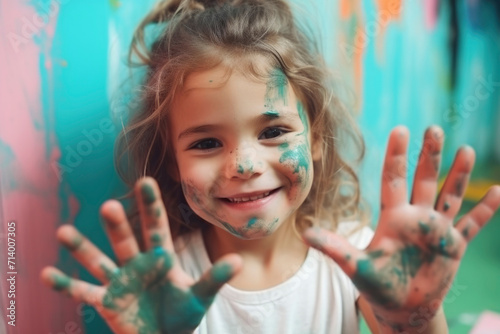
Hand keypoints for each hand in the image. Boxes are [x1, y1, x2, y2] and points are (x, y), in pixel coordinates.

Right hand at [41, 177, 241, 333]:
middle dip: (118, 225)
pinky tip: (46, 274)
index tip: (145, 180)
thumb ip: (215, 278)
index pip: (156, 226)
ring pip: (99, 260)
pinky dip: (65, 285)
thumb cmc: (182, 314)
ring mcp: (120, 281)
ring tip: (63, 232)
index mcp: (161, 257)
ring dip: (81, 248)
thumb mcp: (200, 296)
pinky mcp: (108, 301)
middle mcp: (137, 263)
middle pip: (125, 240)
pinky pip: (84, 292)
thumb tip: (239, 262)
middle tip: (109, 207)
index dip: (151, 205)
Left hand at [302, 125, 499, 329]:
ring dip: (459, 175)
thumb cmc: (376, 285)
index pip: (394, 179)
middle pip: (424, 180)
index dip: (397, 155)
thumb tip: (304, 233)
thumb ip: (334, 247)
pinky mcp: (454, 246)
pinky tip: (498, 192)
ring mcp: (437, 229)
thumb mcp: (356, 265)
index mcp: (393, 217)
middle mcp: (416, 217)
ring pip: (450, 196)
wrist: (400, 306)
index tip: (400, 129)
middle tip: (434, 129)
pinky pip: (473, 225)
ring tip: (466, 150)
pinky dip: (486, 211)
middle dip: (430, 156)